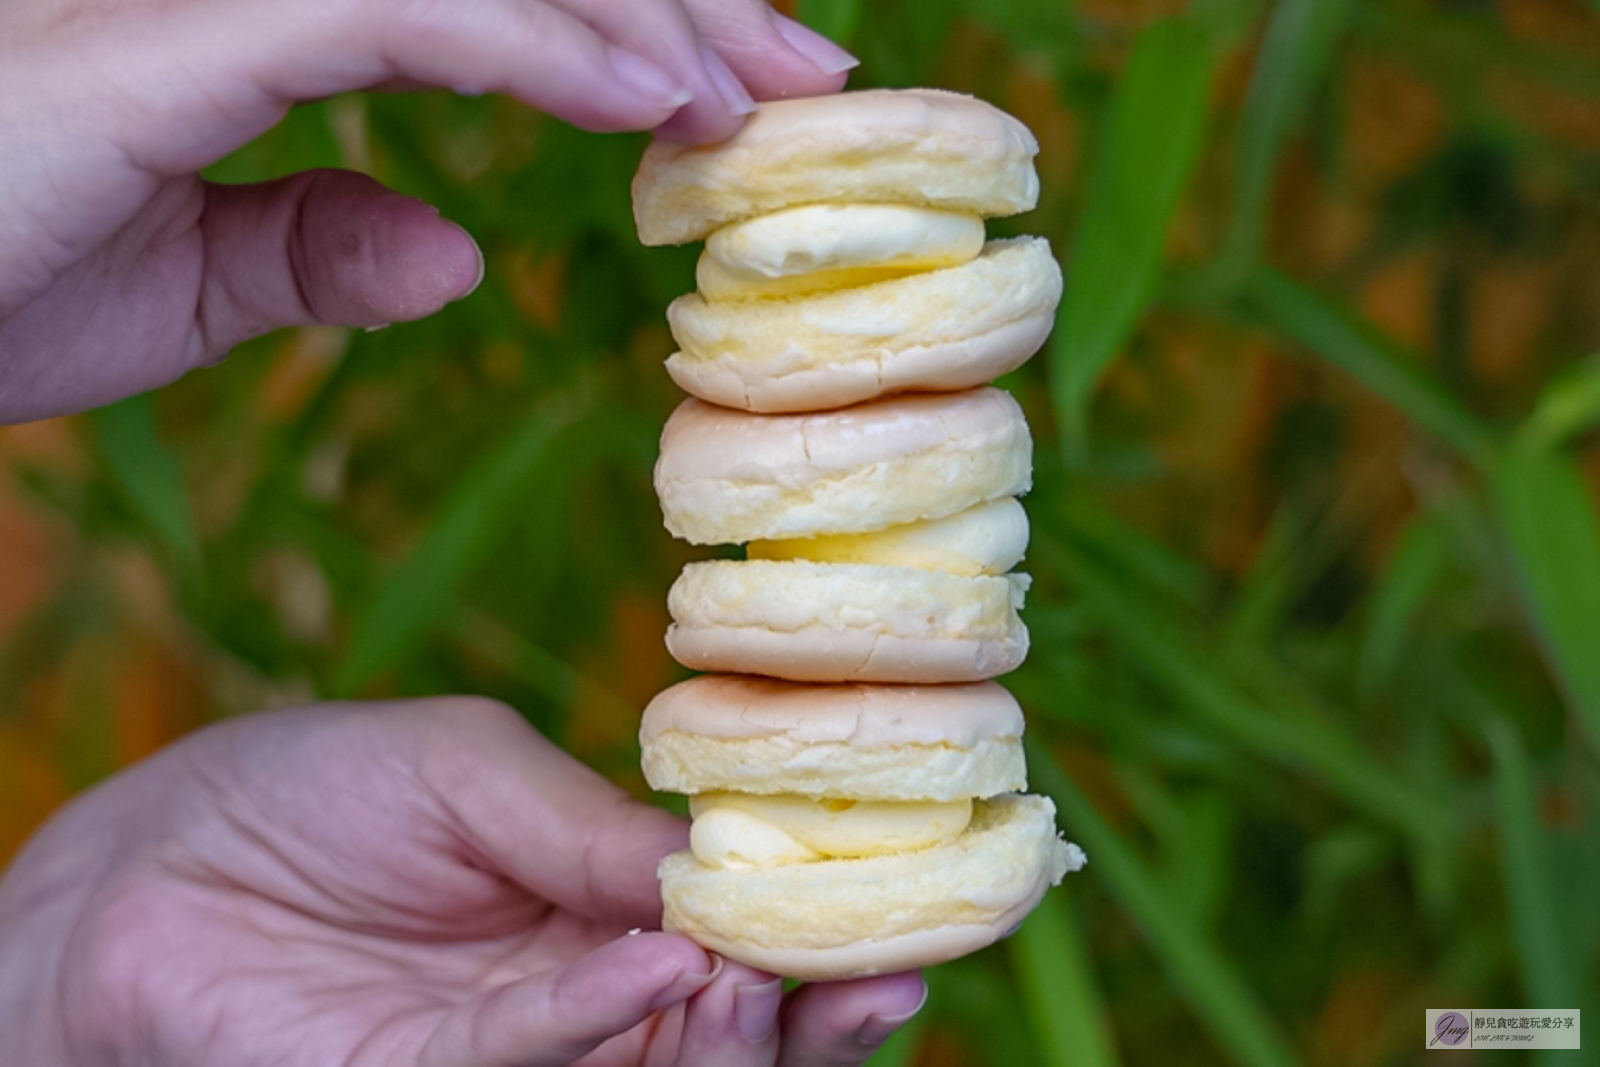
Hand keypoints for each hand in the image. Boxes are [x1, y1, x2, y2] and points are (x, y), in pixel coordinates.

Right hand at [0, 0, 855, 422]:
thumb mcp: (186, 282)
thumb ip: (313, 245)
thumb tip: (458, 254)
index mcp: (263, 24)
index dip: (630, 29)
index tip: (744, 93)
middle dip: (680, 2)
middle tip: (814, 73)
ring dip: (644, 16)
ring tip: (768, 88)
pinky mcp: (180, 33)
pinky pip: (406, 8)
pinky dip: (540, 45)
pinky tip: (652, 97)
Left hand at [0, 698, 923, 1064]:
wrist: (149, 866)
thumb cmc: (311, 793)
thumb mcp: (471, 765)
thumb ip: (594, 822)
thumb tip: (730, 862)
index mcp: (607, 909)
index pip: (746, 929)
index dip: (831, 924)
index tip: (918, 900)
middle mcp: (587, 994)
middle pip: (736, 1026)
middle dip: (817, 1006)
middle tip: (884, 965)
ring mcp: (522, 1052)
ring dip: (741, 1030)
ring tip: (774, 970)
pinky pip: (547, 1062)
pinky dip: (610, 1017)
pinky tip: (666, 964)